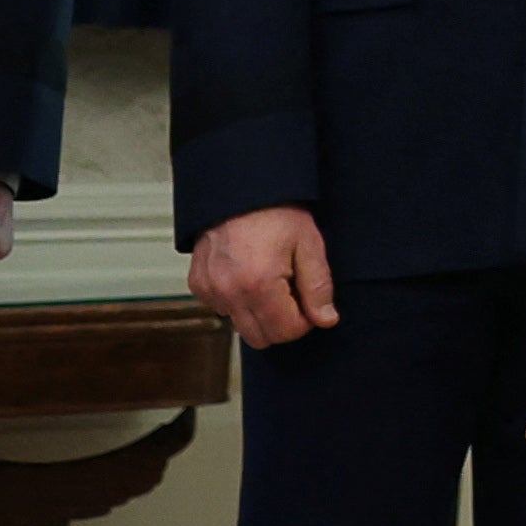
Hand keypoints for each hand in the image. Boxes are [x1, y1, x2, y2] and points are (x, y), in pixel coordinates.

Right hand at [189, 202, 340, 349]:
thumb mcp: (309, 244)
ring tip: (270, 280)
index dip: (304, 321)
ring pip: (240, 326)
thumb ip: (318, 287)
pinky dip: (237, 301)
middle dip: (281, 323)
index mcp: (259, 284)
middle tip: (291, 294)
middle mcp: (230, 292)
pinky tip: (248, 275)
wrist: (241, 188)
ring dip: (258, 313)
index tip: (308, 302)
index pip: (286, 332)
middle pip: (261, 338)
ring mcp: (210, 289)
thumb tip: (326, 319)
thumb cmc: (277, 211)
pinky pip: (221, 309)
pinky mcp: (198, 284)